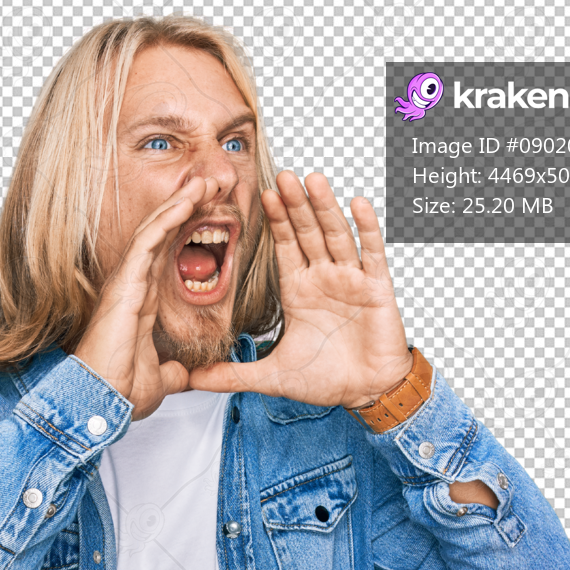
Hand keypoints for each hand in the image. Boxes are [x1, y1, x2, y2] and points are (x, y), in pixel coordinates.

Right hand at [74, 175, 220, 420]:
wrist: (105, 400)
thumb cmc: (122, 390)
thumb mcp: (162, 380)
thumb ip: (174, 372)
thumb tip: (185, 376)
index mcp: (142, 303)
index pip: (165, 256)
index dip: (184, 233)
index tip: (207, 214)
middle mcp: (133, 287)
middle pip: (161, 235)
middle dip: (184, 207)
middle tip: (208, 184)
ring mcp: (127, 282)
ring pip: (154, 231)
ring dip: (179, 204)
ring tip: (202, 182)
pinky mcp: (125, 283)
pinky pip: (147, 242)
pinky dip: (167, 219)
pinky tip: (186, 202)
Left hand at [189, 171, 412, 407]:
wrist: (366, 394)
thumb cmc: (326, 380)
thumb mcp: (271, 376)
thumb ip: (232, 374)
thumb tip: (192, 380)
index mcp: (300, 291)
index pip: (285, 247)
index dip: (275, 221)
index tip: (262, 194)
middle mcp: (325, 279)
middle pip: (308, 233)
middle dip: (294, 205)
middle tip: (281, 175)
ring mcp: (352, 280)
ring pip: (336, 236)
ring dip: (325, 208)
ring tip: (311, 180)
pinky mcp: (377, 289)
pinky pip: (372, 254)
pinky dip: (366, 230)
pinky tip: (357, 204)